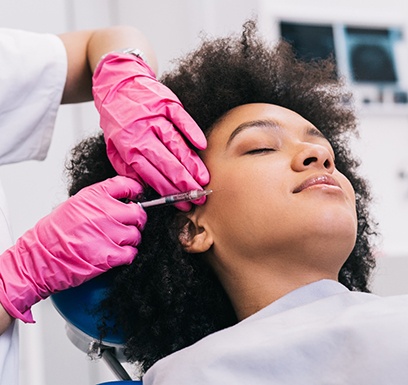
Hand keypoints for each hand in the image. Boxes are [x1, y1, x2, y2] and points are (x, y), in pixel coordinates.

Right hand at [0, 176, 145, 322]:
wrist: (38, 258)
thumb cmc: (53, 234)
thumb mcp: (75, 205)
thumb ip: (99, 200)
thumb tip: (123, 201)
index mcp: (94, 197)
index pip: (127, 184)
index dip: (136, 192)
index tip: (136, 197)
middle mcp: (102, 213)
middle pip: (138, 212)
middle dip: (136, 220)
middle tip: (129, 225)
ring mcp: (106, 234)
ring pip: (136, 234)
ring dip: (130, 240)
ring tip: (117, 242)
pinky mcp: (108, 256)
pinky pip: (131, 253)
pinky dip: (127, 255)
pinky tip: (117, 254)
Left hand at [93, 52, 209, 210]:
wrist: (117, 82)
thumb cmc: (117, 119)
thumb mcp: (113, 146)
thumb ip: (127, 168)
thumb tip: (144, 188)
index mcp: (128, 147)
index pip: (151, 175)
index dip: (168, 191)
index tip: (182, 203)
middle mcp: (142, 133)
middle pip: (166, 163)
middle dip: (184, 183)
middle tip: (198, 196)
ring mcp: (155, 117)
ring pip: (176, 144)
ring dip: (191, 164)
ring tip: (203, 179)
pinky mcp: (166, 103)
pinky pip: (181, 119)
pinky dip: (192, 132)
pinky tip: (201, 146)